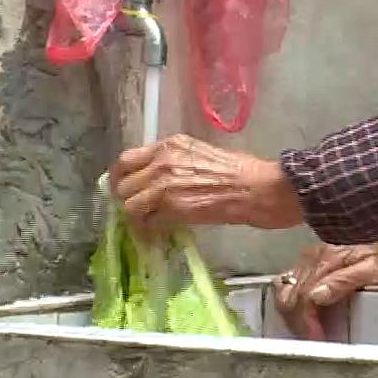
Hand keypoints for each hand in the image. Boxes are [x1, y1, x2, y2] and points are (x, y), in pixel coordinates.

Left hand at [108, 133, 303, 233]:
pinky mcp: (173, 209)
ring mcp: (164, 185)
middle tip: (136, 210)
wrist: (258, 188)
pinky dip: (149, 230)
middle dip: (126, 199)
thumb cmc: (240, 170)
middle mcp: (160, 161)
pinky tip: (158, 232)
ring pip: (130, 205)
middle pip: (122, 184)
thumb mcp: (199, 153)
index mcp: (168, 145)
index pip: (125, 160)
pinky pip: (147, 222)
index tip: (123, 188)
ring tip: (148, 222)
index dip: (120, 177)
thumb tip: (157, 178)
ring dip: (136, 216)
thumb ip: (173, 162)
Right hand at [271, 238, 377, 340]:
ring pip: (287, 285)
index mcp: (326, 263)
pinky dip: (295, 296)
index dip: (306, 322)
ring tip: (309, 326)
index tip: (316, 338)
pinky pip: (293, 277)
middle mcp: (312, 258)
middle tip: (311, 336)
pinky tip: (308, 306)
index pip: (303, 298)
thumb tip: (315, 298)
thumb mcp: (377, 267)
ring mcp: (311, 254)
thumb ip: (345, 281)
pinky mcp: (315, 253)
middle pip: (289, 293)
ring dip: (293, 309)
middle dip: (296, 320)